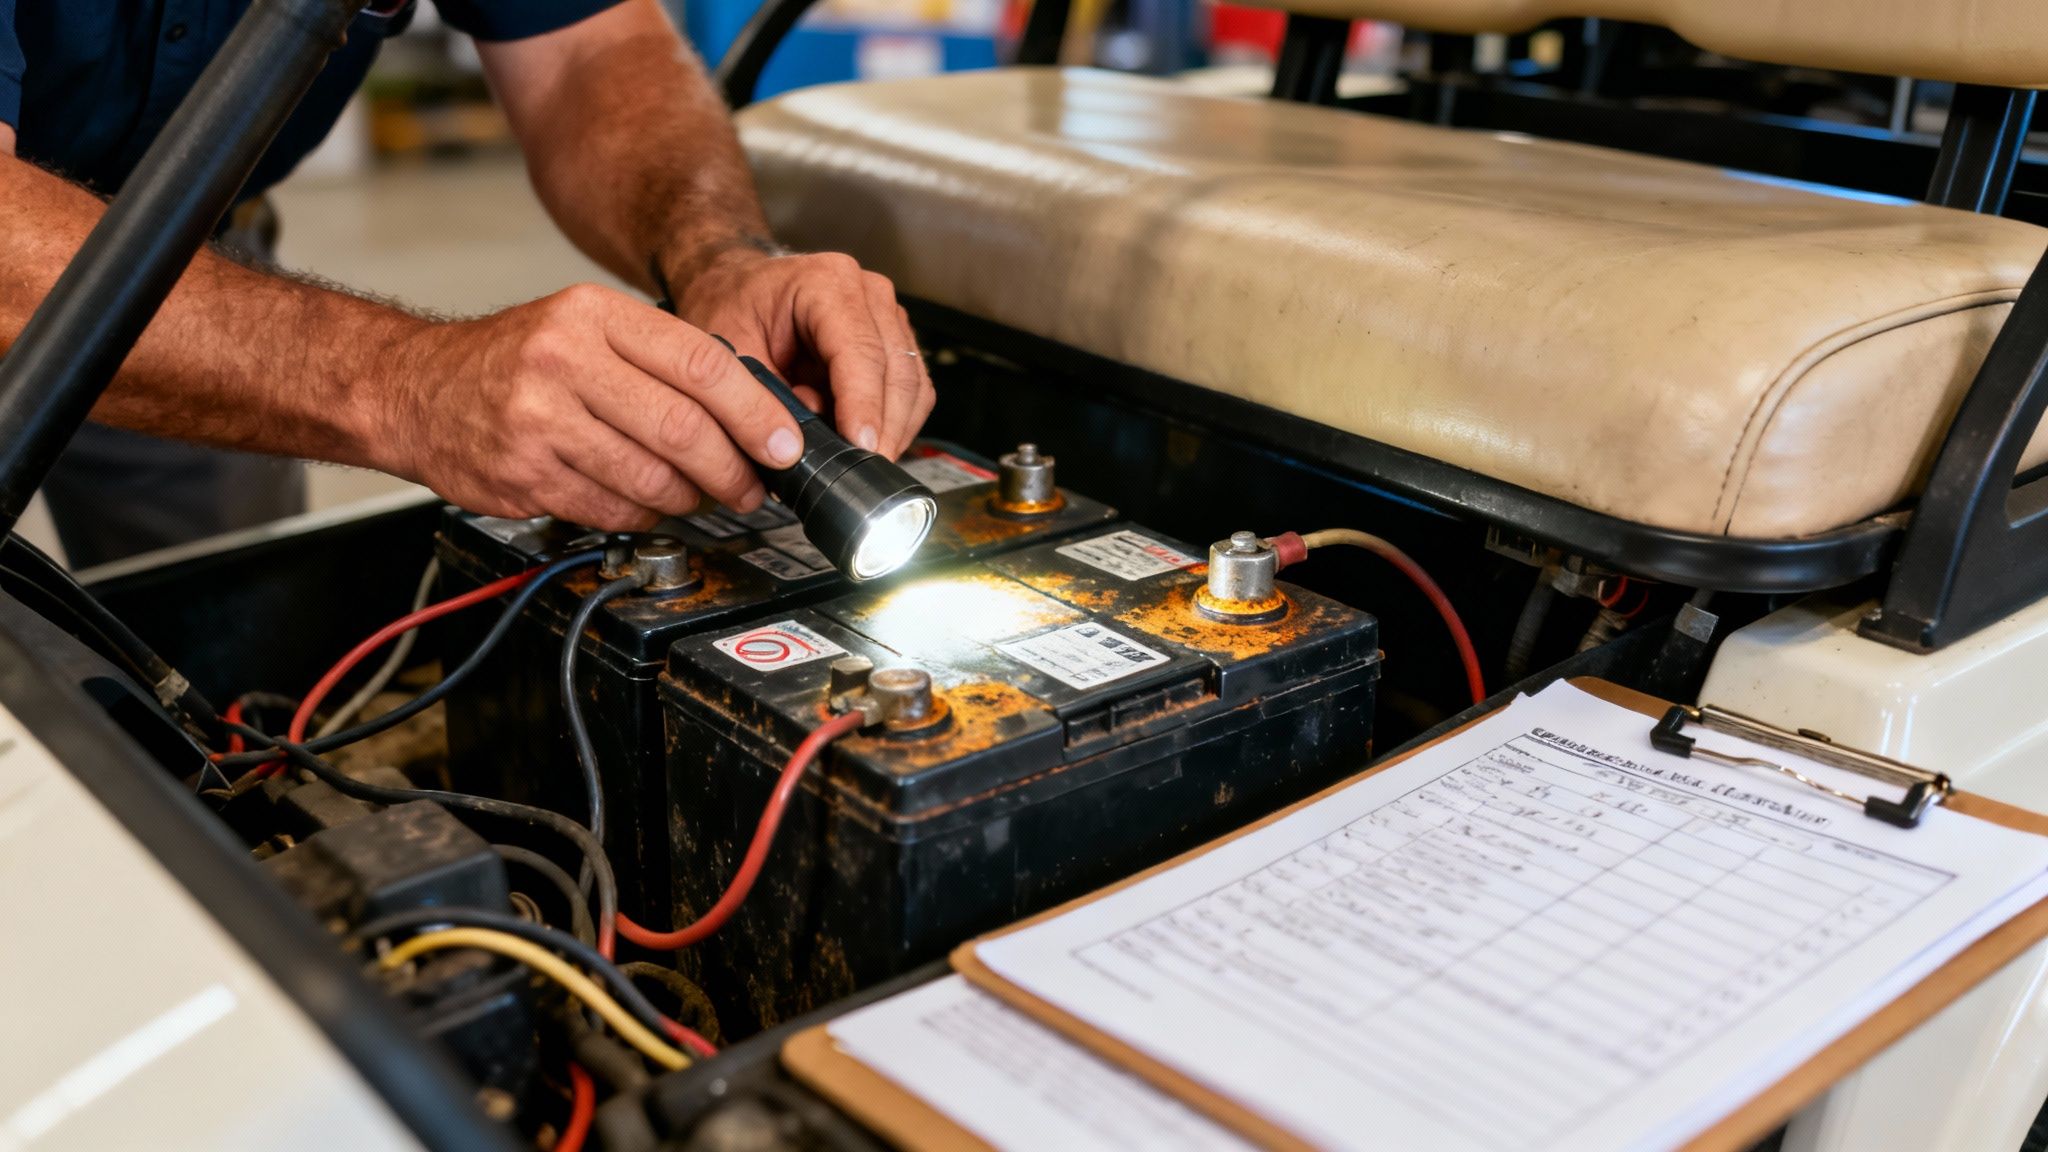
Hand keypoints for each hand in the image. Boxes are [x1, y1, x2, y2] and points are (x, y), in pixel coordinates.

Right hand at [379, 283, 804, 529]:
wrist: (412, 388)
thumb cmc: (511, 360)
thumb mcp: (583, 327)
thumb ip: (657, 357)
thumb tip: (747, 408)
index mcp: (593, 316)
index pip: (702, 363)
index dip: (756, 412)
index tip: (785, 443)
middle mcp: (565, 361)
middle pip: (684, 427)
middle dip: (734, 468)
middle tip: (753, 485)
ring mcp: (540, 421)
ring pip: (652, 476)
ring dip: (692, 498)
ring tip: (701, 495)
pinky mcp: (525, 474)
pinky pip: (612, 507)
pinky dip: (644, 514)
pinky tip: (649, 504)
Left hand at [671, 248, 934, 458]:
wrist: (739, 291)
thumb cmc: (733, 310)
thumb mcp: (731, 351)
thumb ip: (763, 397)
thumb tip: (798, 447)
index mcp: (826, 283)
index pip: (860, 351)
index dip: (864, 405)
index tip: (862, 447)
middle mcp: (868, 294)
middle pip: (897, 371)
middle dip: (884, 428)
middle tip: (862, 472)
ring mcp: (887, 316)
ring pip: (913, 386)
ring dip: (892, 430)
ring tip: (854, 459)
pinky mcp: (895, 343)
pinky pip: (912, 392)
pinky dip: (894, 424)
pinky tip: (864, 443)